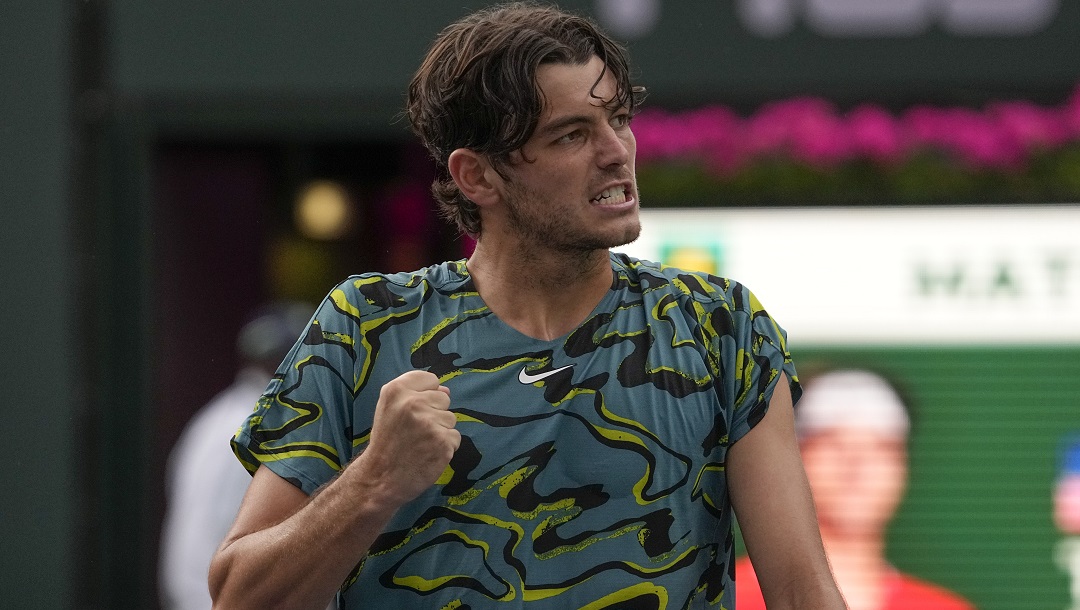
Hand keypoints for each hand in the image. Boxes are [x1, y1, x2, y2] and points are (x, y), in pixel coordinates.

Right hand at [364, 370, 459, 506]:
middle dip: (434, 413)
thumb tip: (445, 390)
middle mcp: (412, 403)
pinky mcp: (442, 442)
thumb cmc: (387, 441)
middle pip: (444, 398)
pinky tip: (428, 454)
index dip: (425, 395)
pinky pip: (455, 437)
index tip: (412, 411)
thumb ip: (415, 393)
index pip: (431, 379)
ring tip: (420, 443)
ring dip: (440, 431)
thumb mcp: (389, 409)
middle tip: (414, 431)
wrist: (380, 478)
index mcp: (396, 390)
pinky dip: (445, 447)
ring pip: (451, 418)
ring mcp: (429, 423)